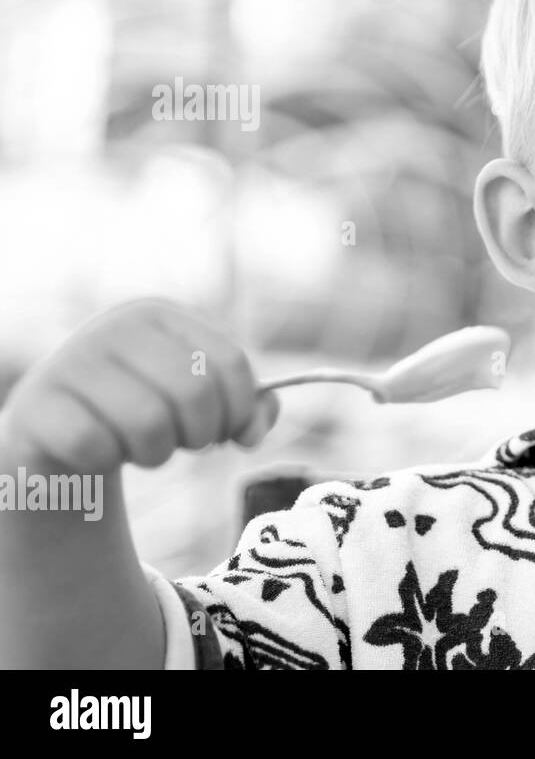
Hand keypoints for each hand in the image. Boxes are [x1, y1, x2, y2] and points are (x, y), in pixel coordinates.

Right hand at [0, 300, 277, 473]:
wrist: (56, 431)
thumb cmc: (141, 411)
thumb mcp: (198, 400)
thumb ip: (246, 409)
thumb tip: (253, 429)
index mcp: (161, 316)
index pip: (230, 362)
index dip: (241, 410)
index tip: (230, 432)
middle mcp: (115, 328)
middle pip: (195, 393)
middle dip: (201, 435)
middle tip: (186, 442)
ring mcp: (71, 362)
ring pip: (149, 424)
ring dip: (157, 454)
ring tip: (144, 448)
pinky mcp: (37, 405)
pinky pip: (96, 447)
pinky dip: (108, 463)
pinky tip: (99, 452)